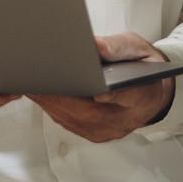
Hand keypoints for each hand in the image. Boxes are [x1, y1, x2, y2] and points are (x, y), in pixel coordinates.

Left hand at [27, 32, 176, 143]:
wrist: (150, 91)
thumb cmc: (142, 67)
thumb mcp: (136, 48)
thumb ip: (116, 47)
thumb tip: (93, 47)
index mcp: (143, 95)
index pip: (128, 96)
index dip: (111, 94)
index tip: (97, 90)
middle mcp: (125, 119)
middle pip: (91, 111)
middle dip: (62, 95)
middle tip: (39, 79)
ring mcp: (108, 130)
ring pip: (75, 119)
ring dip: (51, 101)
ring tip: (31, 82)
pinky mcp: (93, 134)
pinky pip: (69, 123)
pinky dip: (52, 107)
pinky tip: (40, 91)